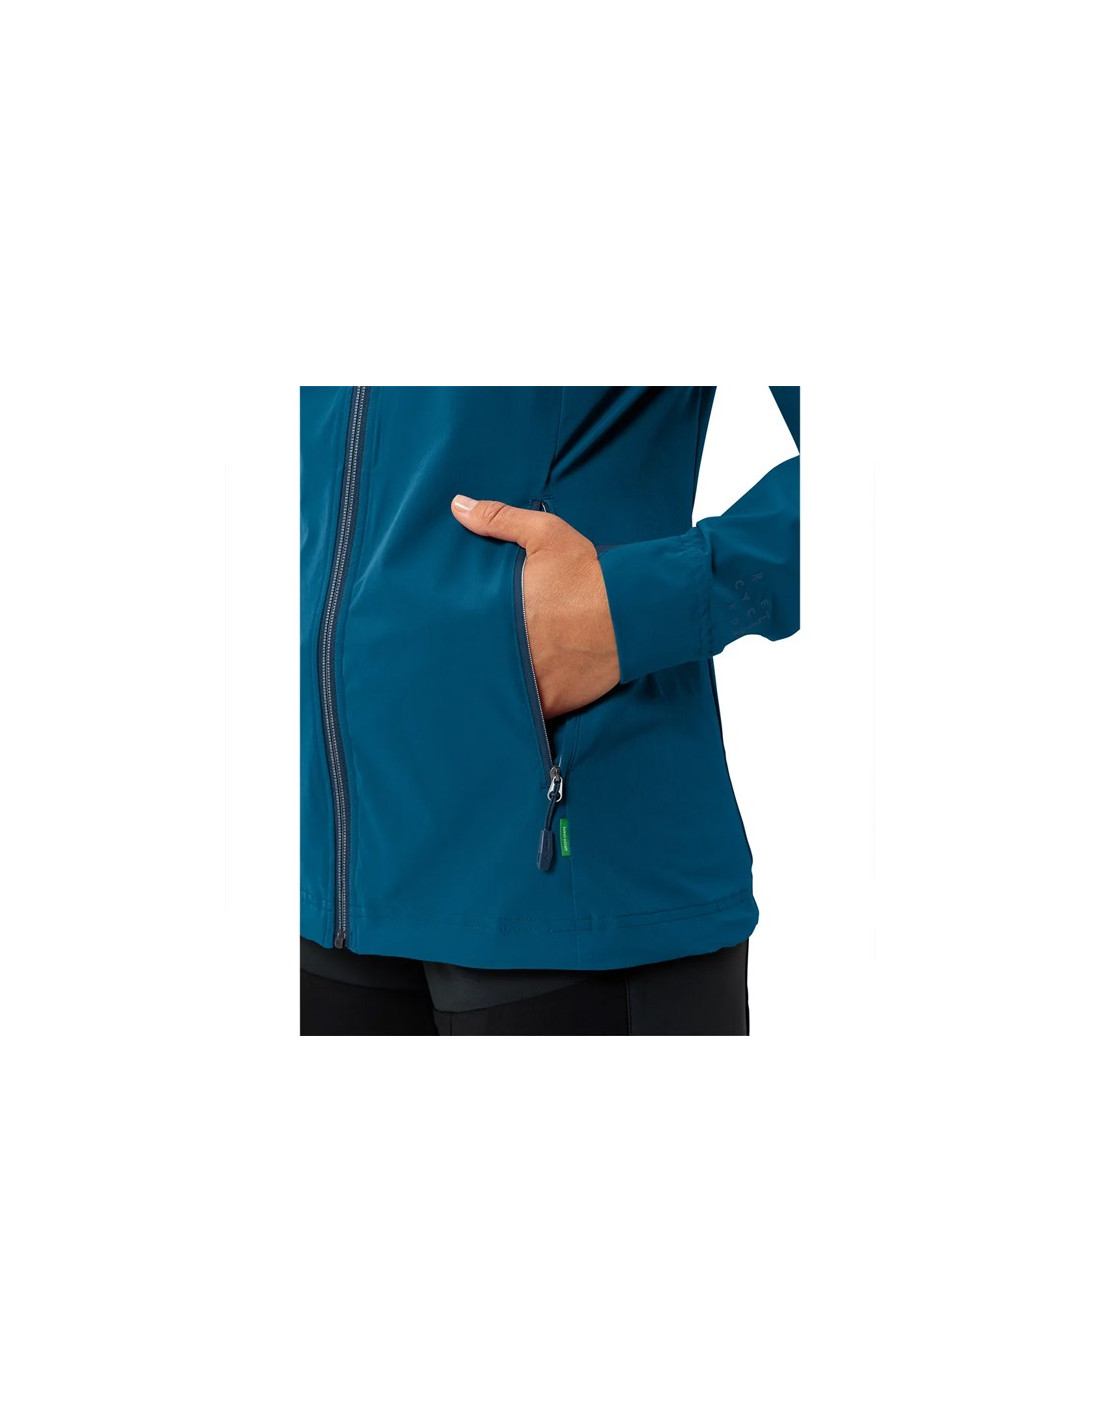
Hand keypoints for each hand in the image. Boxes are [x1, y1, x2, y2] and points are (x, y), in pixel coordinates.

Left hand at [451, 495, 620, 716]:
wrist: (637, 611)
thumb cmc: (590, 574)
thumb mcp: (545, 535)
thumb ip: (499, 520)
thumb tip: (458, 506)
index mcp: (501, 619)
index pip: (461, 639)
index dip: (449, 645)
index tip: (440, 645)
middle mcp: (513, 657)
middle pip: (478, 674)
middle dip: (469, 674)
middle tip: (452, 676)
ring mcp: (534, 686)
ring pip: (501, 702)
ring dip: (494, 700)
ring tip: (478, 701)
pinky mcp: (557, 704)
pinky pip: (531, 721)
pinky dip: (523, 719)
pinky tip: (510, 720)